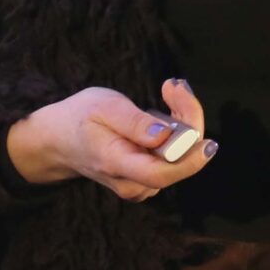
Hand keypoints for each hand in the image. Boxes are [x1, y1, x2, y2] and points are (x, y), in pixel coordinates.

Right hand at [6, 78, 215, 201]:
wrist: (60, 139)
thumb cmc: (80, 118)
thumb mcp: (103, 108)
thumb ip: (134, 123)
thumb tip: (164, 136)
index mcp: (117, 164)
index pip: (161, 174)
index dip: (191, 160)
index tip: (210, 142)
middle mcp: (133, 183)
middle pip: (179, 161)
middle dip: (187, 120)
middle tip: (174, 85)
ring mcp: (141, 184)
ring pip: (180, 157)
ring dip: (183, 123)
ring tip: (167, 92)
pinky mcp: (149, 179)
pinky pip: (175, 157)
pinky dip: (177, 132)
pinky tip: (165, 112)